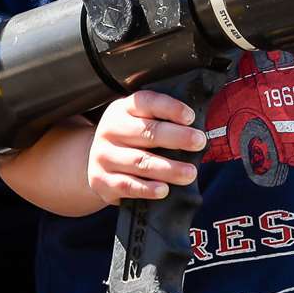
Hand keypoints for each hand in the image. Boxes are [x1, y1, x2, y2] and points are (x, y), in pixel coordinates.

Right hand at [87, 92, 205, 205]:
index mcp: (122, 109)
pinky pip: (127, 185)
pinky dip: (147, 188)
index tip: (191, 117)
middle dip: (178, 137)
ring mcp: (103, 155)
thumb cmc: (129, 140)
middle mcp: (110, 129)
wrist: (94, 164)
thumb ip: (161, 121)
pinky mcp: (101, 180)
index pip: (146, 102)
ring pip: (140, 161)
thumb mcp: (137, 122)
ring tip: (190, 173)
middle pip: (147, 132)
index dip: (170, 108)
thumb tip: (198, 129)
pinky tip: (164, 190)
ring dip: (169, 168)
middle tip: (199, 142)